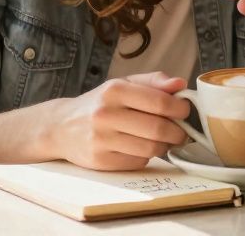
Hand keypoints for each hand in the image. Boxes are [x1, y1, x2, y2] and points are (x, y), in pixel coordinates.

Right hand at [46, 72, 191, 169]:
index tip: (184, 111)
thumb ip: (154, 81)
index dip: (180, 109)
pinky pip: (137, 162)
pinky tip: (140, 148)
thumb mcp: (123, 84)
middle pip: (158, 128)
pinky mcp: (100, 161)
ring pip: (150, 148)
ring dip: (164, 146)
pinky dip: (146, 157)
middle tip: (181, 132)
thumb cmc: (100, 103)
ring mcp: (101, 139)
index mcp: (115, 90)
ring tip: (163, 140)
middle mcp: (106, 114)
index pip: (160, 102)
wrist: (60, 127)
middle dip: (177, 132)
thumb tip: (181, 84)